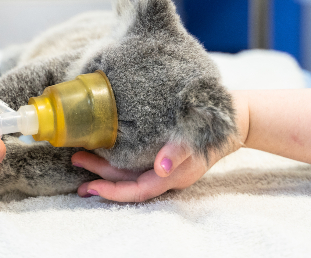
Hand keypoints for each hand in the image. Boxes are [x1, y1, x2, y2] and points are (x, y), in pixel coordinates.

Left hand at [71, 91, 249, 202]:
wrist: (234, 118)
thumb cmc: (213, 129)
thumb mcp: (198, 140)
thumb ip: (179, 153)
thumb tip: (162, 167)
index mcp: (173, 177)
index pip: (136, 191)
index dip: (112, 192)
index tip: (89, 186)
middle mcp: (166, 175)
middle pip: (127, 181)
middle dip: (100, 176)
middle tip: (75, 161)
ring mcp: (165, 166)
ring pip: (129, 172)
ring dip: (105, 167)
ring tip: (82, 158)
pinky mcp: (164, 153)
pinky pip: (136, 162)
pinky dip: (119, 159)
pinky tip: (107, 149)